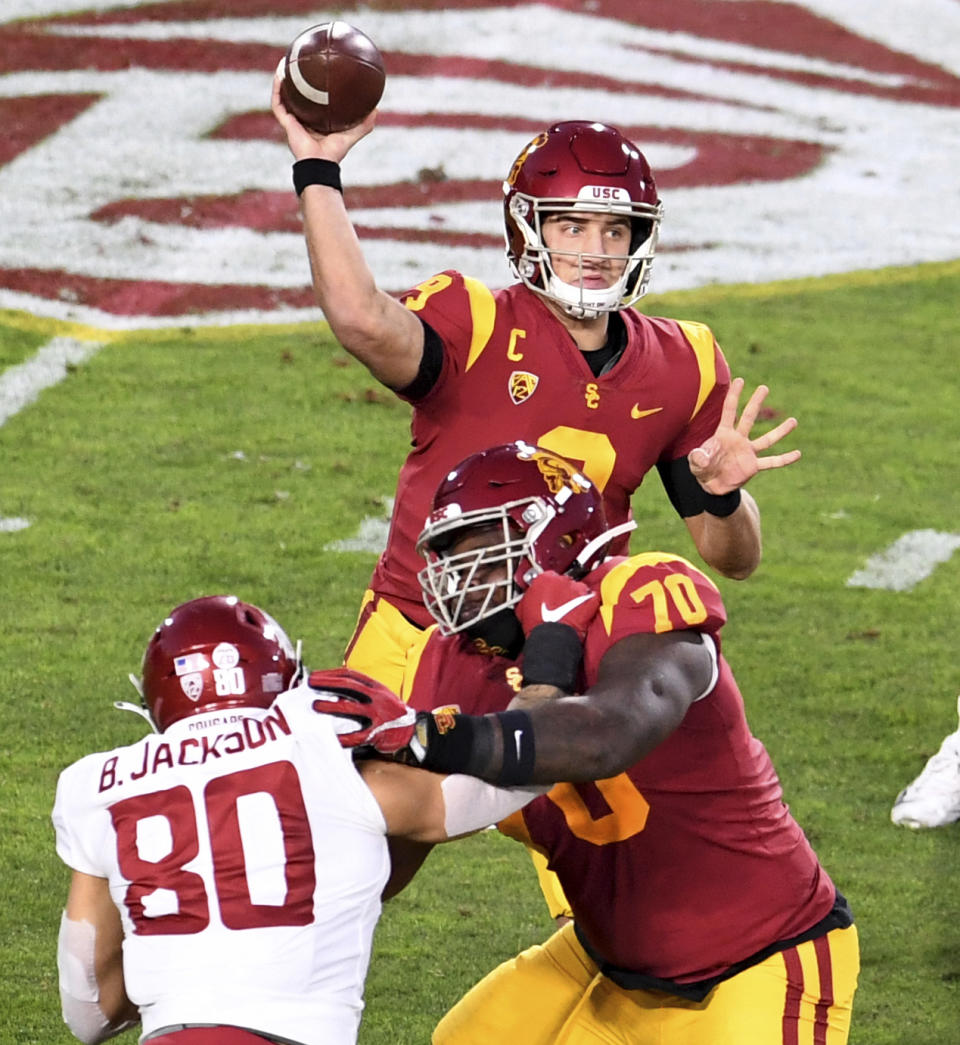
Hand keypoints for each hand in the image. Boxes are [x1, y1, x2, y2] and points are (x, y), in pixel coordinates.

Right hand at [271, 62, 376, 161]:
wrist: (320, 163)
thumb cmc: (335, 152)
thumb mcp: (353, 133)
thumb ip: (364, 124)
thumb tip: (376, 108)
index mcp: (316, 122)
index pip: (314, 103)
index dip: (314, 89)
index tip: (317, 73)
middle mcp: (303, 120)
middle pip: (297, 97)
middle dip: (297, 81)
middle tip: (299, 63)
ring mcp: (293, 121)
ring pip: (284, 97)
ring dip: (283, 81)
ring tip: (285, 62)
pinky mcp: (286, 123)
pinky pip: (278, 103)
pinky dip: (277, 89)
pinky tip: (280, 74)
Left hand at [308, 667, 416, 753]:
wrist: (412, 731)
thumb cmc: (390, 712)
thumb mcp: (380, 695)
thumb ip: (362, 692)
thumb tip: (332, 689)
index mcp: (376, 687)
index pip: (351, 675)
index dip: (332, 674)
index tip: (316, 676)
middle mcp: (377, 698)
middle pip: (349, 687)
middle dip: (328, 684)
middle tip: (311, 683)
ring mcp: (377, 715)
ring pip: (350, 709)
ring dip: (331, 707)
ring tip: (316, 705)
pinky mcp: (376, 734)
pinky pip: (356, 736)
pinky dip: (343, 737)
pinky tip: (331, 737)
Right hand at [516, 571, 598, 640]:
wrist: (552, 638)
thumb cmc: (537, 625)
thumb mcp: (524, 608)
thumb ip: (530, 597)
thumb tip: (531, 597)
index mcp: (544, 579)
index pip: (549, 577)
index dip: (550, 588)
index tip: (551, 594)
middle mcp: (561, 580)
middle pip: (565, 581)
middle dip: (564, 591)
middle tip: (561, 604)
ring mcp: (576, 588)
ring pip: (578, 588)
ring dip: (576, 597)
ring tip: (572, 610)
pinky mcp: (588, 599)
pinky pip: (591, 597)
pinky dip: (588, 603)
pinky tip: (583, 611)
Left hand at [688, 378, 800, 495]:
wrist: (710, 485)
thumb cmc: (702, 469)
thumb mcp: (696, 463)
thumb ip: (698, 458)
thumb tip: (703, 457)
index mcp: (723, 434)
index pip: (729, 411)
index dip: (734, 396)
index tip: (740, 380)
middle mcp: (738, 439)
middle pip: (749, 418)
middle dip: (756, 402)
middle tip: (764, 388)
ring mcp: (748, 452)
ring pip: (767, 440)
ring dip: (780, 431)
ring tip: (793, 421)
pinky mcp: (753, 466)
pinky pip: (771, 462)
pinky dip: (784, 459)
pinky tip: (797, 454)